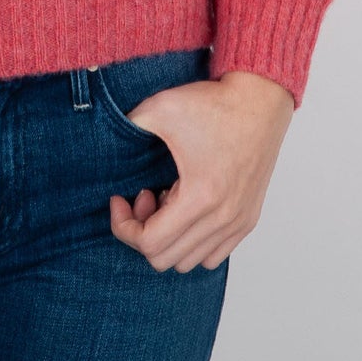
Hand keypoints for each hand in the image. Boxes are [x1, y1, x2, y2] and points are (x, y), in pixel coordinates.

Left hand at [108, 69, 293, 272]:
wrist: (260, 99)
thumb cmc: (213, 104)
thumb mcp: (160, 108)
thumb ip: (127, 126)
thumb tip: (101, 140)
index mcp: (200, 197)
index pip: (149, 244)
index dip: (123, 226)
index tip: (119, 198)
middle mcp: (222, 218)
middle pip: (165, 259)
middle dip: (143, 230)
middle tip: (143, 194)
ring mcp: (238, 222)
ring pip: (189, 262)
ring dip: (168, 237)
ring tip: (166, 199)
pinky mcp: (248, 219)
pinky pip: (213, 255)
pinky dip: (191, 241)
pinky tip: (187, 205)